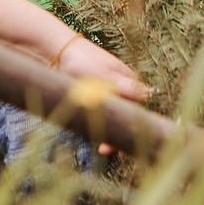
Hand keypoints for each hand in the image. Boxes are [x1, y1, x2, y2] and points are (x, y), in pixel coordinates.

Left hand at [50, 29, 146, 157]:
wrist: (54, 54)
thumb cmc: (83, 60)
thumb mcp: (106, 76)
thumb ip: (127, 87)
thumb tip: (149, 94)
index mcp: (128, 83)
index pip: (138, 111)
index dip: (135, 128)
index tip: (127, 145)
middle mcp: (120, 90)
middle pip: (125, 118)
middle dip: (119, 135)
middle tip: (109, 150)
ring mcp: (105, 95)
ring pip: (112, 120)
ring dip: (109, 134)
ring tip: (102, 149)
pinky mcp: (90, 100)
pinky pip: (99, 118)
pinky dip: (99, 128)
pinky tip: (95, 136)